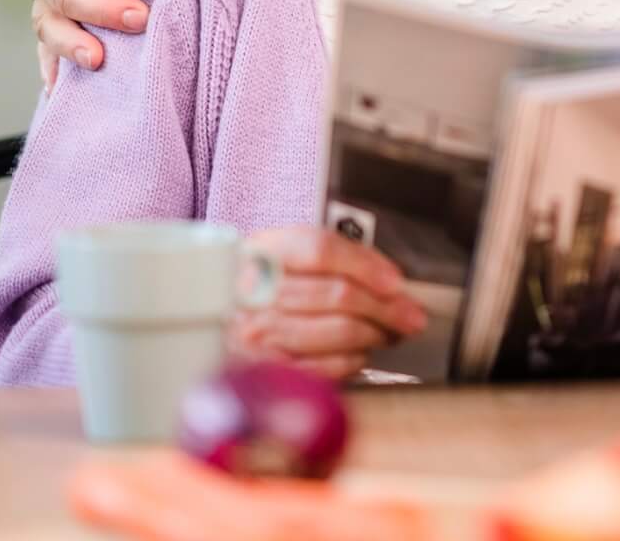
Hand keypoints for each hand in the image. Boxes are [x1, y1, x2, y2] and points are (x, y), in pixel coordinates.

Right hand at [227, 227, 428, 380]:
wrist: (209, 317)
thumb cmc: (259, 284)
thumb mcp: (281, 252)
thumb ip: (330, 256)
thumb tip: (386, 278)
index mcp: (263, 251)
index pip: (321, 250)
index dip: (366, 265)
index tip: (395, 281)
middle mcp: (256, 292)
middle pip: (338, 294)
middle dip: (387, 306)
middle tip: (410, 313)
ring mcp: (258, 334)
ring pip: (339, 331)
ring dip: (376, 333)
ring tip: (389, 331)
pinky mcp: (267, 369)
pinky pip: (327, 367)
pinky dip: (354, 360)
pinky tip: (361, 351)